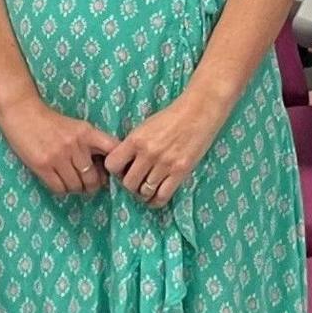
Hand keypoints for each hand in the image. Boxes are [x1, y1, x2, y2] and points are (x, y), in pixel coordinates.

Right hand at [0, 95, 118, 196]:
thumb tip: (104, 169)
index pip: (112, 150)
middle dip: (93, 185)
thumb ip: (90, 143)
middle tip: (90, 185)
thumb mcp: (76, 127)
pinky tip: (61, 182)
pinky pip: (59, 188)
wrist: (22, 112)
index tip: (112, 172)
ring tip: (74, 184)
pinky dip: (62, 189)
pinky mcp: (43, 166)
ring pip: (76, 186)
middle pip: (93, 178)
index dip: (116, 165)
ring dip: (77, 189)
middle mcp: (75, 145)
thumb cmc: (51, 121)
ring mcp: (58, 156)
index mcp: (87, 132)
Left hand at [103, 90, 226, 211]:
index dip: (115, 171)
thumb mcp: (146, 126)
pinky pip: (162, 196)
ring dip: (143, 193)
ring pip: (144, 192)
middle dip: (130, 185)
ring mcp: (164, 164)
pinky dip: (156, 201)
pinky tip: (155, 198)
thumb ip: (134, 144)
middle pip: (128, 183)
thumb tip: (125, 164)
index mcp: (136, 140)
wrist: (199, 111)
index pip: (112, 165)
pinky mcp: (180, 172)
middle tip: (136, 181)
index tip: (122, 170)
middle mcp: (148, 154)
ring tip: (146, 189)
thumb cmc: (172, 116)